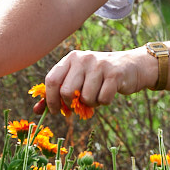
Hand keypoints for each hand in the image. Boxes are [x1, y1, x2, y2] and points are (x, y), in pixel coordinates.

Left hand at [41, 47, 156, 113]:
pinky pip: (102, 100)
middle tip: (78, 107)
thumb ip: (57, 93)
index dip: (51, 100)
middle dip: (71, 104)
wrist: (132, 66)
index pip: (51, 80)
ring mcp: (99, 65)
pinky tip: (108, 93)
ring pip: (86, 98)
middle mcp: (83, 58)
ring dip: (91, 104)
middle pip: (67, 91)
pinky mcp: (114, 74)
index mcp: (71, 58)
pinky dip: (104, 103)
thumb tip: (37, 111)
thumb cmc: (99, 75)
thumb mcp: (77, 78)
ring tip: (96, 95)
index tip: (56, 111)